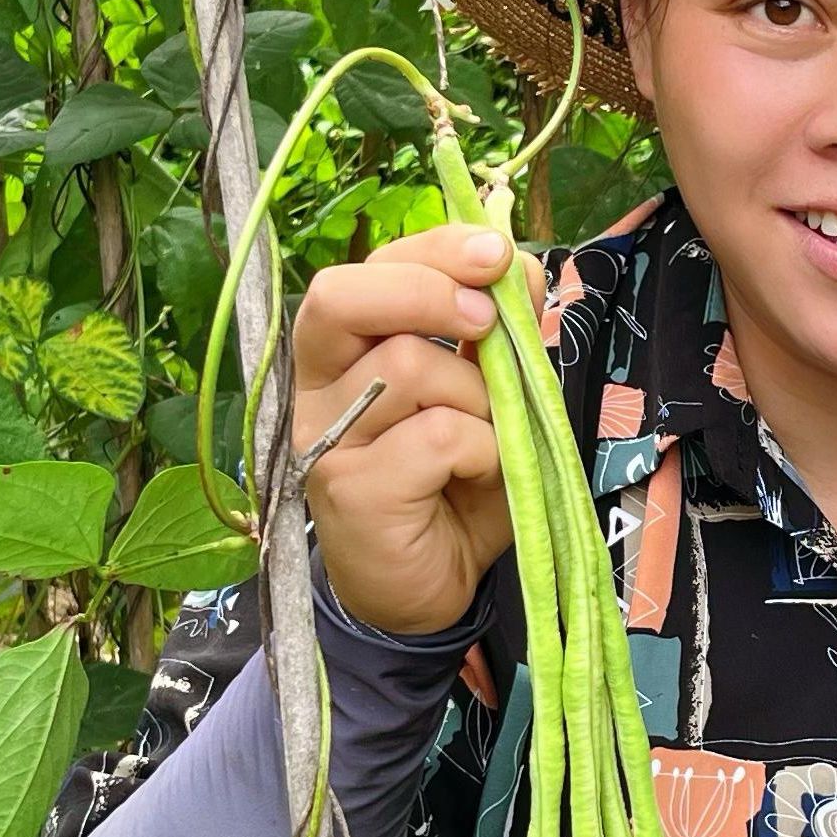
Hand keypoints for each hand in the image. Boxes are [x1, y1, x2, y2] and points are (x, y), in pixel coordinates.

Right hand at [292, 225, 535, 635]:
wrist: (429, 587)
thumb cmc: (455, 485)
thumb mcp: (489, 397)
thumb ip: (497, 335)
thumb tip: (520, 268)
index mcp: (344, 350)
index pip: (366, 270)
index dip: (430, 249)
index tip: (494, 253)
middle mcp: (317, 387)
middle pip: (344, 297)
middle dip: (429, 291)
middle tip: (486, 323)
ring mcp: (325, 439)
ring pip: (409, 367)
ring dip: (479, 396)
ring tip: (489, 439)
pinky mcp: (349, 490)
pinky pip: (436, 436)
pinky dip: (483, 449)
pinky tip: (478, 476)